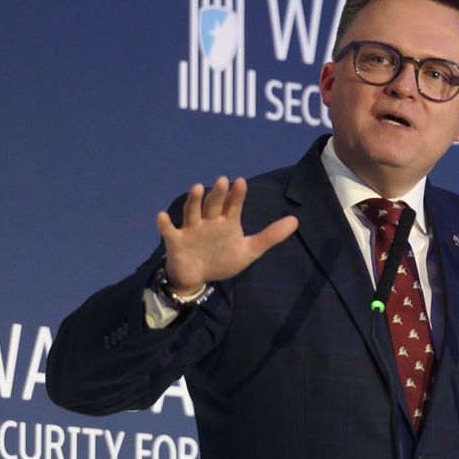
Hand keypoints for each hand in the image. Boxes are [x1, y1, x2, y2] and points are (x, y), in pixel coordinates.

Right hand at [157, 176, 298, 293]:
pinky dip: (165, 224)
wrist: (198, 278)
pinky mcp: (176, 241)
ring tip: (198, 188)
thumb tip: (296, 220)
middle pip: (213, 205)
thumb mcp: (249, 250)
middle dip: (218, 193)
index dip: (237, 195)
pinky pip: (169, 231)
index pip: (233, 205)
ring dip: (194, 201)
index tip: (241, 182)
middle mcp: (209, 221)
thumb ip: (270, 236)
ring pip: (192, 212)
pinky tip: (162, 216)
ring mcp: (192, 229)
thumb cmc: (222, 260)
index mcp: (227, 222)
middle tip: (223, 180)